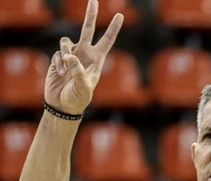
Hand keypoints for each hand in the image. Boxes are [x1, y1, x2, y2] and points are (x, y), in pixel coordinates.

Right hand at [45, 0, 122, 114]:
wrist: (63, 106)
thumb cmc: (78, 99)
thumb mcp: (83, 87)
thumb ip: (78, 71)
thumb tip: (70, 56)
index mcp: (97, 60)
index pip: (107, 41)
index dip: (113, 28)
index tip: (120, 15)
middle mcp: (85, 54)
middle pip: (87, 30)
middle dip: (90, 15)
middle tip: (93, 0)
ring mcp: (71, 55)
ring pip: (66, 42)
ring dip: (65, 54)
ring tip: (66, 71)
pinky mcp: (58, 59)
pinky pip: (57, 53)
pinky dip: (58, 63)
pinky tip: (60, 74)